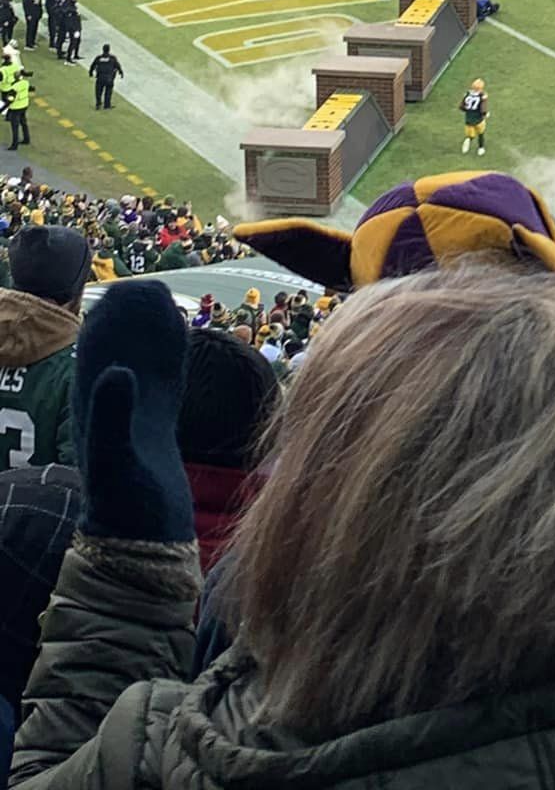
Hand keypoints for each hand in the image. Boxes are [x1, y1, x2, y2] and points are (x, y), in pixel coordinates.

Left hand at [73, 281, 193, 543]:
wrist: (141, 541)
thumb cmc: (124, 508)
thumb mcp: (114, 461)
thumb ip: (111, 417)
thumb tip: (118, 369)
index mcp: (94, 402)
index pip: (98, 343)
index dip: (116, 314)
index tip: (143, 294)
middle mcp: (110, 401)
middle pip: (118, 344)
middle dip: (134, 317)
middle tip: (157, 295)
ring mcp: (133, 411)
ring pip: (139, 357)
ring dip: (152, 334)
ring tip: (165, 308)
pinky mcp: (155, 424)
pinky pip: (160, 378)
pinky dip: (168, 356)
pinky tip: (178, 341)